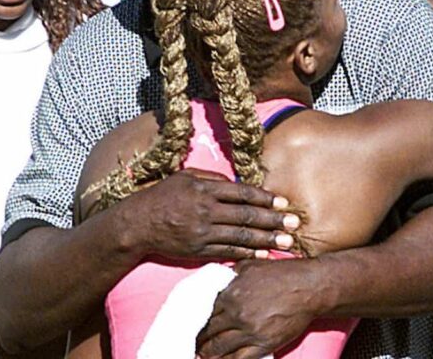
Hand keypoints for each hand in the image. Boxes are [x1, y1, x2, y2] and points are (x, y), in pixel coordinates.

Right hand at [116, 169, 300, 260]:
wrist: (138, 224)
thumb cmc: (162, 196)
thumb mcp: (185, 177)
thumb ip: (212, 178)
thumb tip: (237, 182)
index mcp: (204, 190)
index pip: (241, 193)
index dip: (264, 198)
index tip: (283, 201)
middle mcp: (205, 210)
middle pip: (246, 215)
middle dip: (273, 219)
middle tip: (294, 223)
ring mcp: (202, 232)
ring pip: (240, 236)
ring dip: (266, 239)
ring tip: (286, 241)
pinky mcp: (198, 250)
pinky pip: (228, 252)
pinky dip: (247, 254)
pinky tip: (263, 254)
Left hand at [196, 259, 319, 358]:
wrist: (310, 287)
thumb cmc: (281, 273)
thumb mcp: (250, 266)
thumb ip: (229, 275)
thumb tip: (215, 281)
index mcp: (230, 293)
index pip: (203, 311)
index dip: (194, 320)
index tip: (187, 325)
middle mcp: (236, 313)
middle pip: (208, 331)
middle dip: (197, 339)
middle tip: (191, 343)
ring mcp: (249, 330)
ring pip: (219, 348)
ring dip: (207, 353)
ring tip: (201, 355)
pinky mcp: (264, 344)